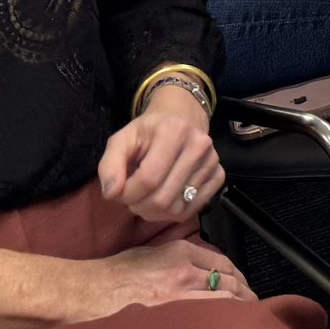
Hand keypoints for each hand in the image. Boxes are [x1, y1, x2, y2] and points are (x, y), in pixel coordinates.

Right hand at [63, 226, 252, 321]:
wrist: (86, 292)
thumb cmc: (112, 276)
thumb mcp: (149, 254)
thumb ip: (177, 258)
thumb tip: (201, 269)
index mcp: (179, 252)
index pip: (223, 263)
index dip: (238, 277)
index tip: (242, 286)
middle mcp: (184, 270)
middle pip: (229, 281)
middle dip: (244, 294)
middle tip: (251, 305)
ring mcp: (179, 294)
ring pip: (225, 299)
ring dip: (239, 308)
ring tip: (246, 318)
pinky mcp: (171, 315)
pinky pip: (208, 316)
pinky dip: (223, 319)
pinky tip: (227, 327)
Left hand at [98, 85, 223, 226]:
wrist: (182, 116)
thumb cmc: (148, 131)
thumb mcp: (122, 140)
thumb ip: (110, 165)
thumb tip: (111, 194)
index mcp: (173, 131)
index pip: (148, 179)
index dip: (128, 195)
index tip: (119, 192)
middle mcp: (198, 145)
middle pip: (163, 198)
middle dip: (140, 206)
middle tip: (132, 198)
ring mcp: (212, 161)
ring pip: (177, 209)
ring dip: (155, 212)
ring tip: (147, 198)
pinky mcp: (219, 174)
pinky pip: (192, 210)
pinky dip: (174, 212)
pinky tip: (165, 198)